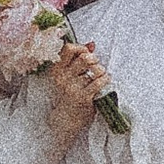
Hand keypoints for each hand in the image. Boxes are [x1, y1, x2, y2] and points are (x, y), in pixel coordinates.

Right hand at [36, 36, 109, 158]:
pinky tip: (106, 81)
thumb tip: (91, 44)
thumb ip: (77, 59)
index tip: (87, 53)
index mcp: (57, 70)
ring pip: (94, 69)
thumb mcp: (68, 76)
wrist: (65, 120)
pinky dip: (106, 79)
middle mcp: (63, 77)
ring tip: (101, 75)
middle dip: (95, 59)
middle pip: (84, 57)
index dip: (82, 48)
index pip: (69, 49)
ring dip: (102, 70)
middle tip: (96, 66)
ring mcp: (72, 87)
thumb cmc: (68, 95)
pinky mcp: (83, 97)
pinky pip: (99, 82)